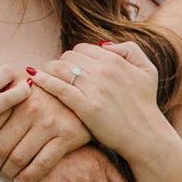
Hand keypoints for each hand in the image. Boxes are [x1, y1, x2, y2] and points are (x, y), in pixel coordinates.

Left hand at [0, 83, 92, 181]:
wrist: (84, 93)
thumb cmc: (46, 94)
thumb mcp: (22, 88)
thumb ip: (1, 99)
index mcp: (15, 96)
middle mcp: (30, 108)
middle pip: (0, 147)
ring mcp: (49, 122)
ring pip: (18, 158)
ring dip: (8, 175)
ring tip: (6, 178)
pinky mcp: (66, 136)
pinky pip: (41, 164)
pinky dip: (28, 178)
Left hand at [31, 41, 168, 163]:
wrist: (146, 136)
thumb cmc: (146, 103)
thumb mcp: (148, 70)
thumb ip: (130, 49)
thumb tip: (103, 45)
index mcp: (115, 60)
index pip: (83, 48)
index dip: (76, 57)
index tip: (72, 67)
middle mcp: (103, 70)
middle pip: (69, 56)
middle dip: (63, 63)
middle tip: (59, 75)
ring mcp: (94, 89)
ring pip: (61, 68)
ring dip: (50, 70)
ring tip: (45, 76)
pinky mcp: (85, 107)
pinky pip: (59, 87)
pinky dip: (44, 80)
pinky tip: (34, 77)